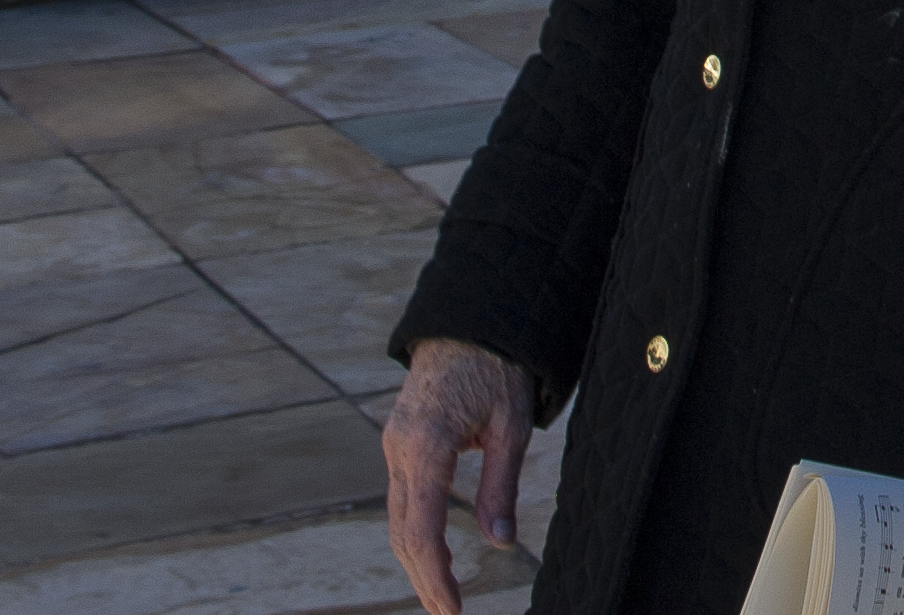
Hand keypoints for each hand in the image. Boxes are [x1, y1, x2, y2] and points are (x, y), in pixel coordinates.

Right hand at [382, 339, 534, 614]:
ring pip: (397, 517)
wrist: (470, 317)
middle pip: (402, 531)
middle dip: (423, 578)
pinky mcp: (398, 440)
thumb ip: (500, 485)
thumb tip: (501, 542)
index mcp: (427, 444)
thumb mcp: (510, 424)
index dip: (434, 576)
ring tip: (442, 595)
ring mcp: (393, 443)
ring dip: (416, 558)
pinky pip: (401, 496)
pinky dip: (413, 529)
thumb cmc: (497, 366)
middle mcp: (399, 447)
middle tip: (448, 614)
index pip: (421, 530)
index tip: (451, 610)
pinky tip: (432, 553)